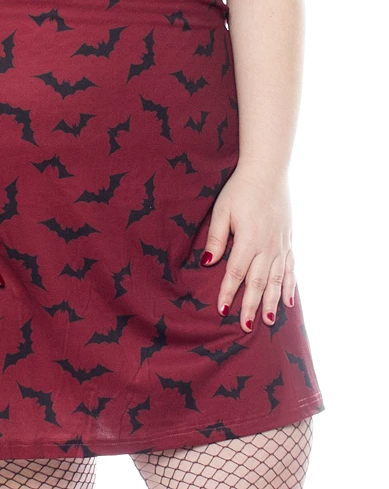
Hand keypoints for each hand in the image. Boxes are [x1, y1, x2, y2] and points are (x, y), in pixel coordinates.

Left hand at [200, 165, 295, 331]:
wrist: (268, 171)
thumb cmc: (240, 189)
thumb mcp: (222, 210)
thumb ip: (216, 237)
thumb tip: (208, 262)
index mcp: (249, 240)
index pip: (236, 273)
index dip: (228, 293)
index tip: (221, 311)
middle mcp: (267, 247)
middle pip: (258, 283)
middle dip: (251, 306)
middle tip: (245, 326)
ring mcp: (281, 245)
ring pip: (276, 280)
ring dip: (271, 302)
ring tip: (267, 321)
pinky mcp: (289, 240)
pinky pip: (291, 268)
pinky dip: (290, 286)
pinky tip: (288, 301)